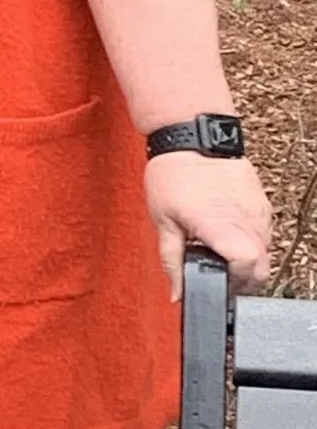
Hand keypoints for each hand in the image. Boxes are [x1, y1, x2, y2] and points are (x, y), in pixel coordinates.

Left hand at [144, 151, 271, 298]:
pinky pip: (264, 234)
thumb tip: (177, 292)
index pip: (247, 265)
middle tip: (216, 273)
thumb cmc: (173, 173)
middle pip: (261, 268)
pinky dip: (249, 242)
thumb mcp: (162, 221)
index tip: (216, 281)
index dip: (234, 281)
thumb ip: (171, 261)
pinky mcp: (262, 204)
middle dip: (241, 279)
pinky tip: (228, 234)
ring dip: (246, 261)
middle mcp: (246, 218)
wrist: (192, 136)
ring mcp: (258, 211)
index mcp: (219, 223)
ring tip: (219, 251)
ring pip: (265, 252)